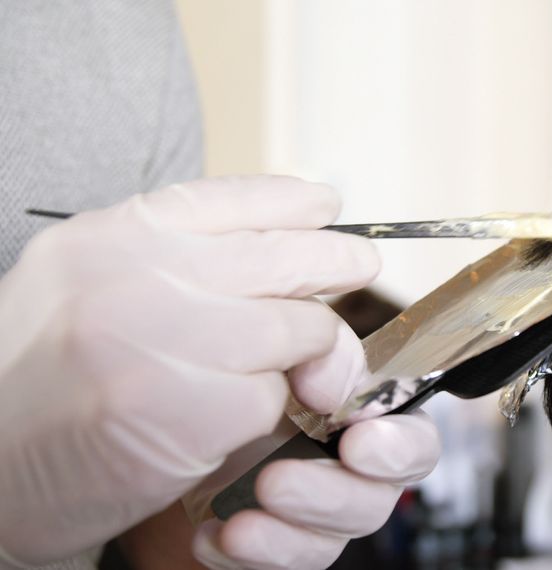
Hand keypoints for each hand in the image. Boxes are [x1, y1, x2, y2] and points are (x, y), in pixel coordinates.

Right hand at [0, 177, 379, 565]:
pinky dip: (263, 410)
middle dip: (337, 262)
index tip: (328, 209)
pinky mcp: (195, 411)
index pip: (232, 197)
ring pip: (298, 329)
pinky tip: (226, 418)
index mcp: (113, 237)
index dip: (294, 202)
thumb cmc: (40, 378)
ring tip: (287, 367)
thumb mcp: (88, 282)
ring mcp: (171, 344)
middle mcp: (142, 278)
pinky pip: (274, 397)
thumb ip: (173, 259)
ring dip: (303, 353)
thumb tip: (276, 246)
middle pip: (286, 255)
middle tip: (361, 266)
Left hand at [184, 321, 440, 569]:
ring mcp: (310, 511)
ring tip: (238, 524)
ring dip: (288, 536)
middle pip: (376, 500)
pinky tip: (210, 536)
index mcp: (363, 415)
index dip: (398, 449)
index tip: (357, 442)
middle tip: (275, 481)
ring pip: (330, 542)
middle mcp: (345, 468)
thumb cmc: (226, 365)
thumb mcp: (275, 338)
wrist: (154, 411)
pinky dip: (247, 556)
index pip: (413, 439)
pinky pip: (278, 566)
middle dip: (332, 496)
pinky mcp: (271, 545)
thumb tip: (344, 384)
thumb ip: (323, 347)